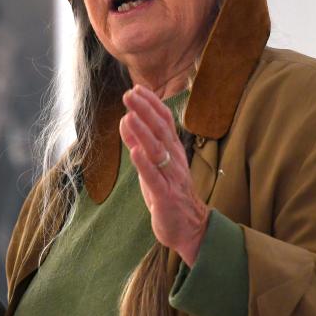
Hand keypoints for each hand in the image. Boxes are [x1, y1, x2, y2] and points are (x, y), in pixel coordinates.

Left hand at [120, 85, 209, 266]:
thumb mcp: (153, 164)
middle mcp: (174, 159)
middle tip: (130, 94)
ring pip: (157, 151)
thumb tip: (126, 119)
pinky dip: (144, 164)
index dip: (151, 104)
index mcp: (174, 150)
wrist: (190, 227)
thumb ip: (140, 143)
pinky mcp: (165, 196)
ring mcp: (171, 177)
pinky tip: (135, 152)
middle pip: (161, 130)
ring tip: (130, 116)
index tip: (137, 88)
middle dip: (145, 111)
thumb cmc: (169, 193)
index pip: (164, 121)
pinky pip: (154, 178)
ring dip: (143, 132)